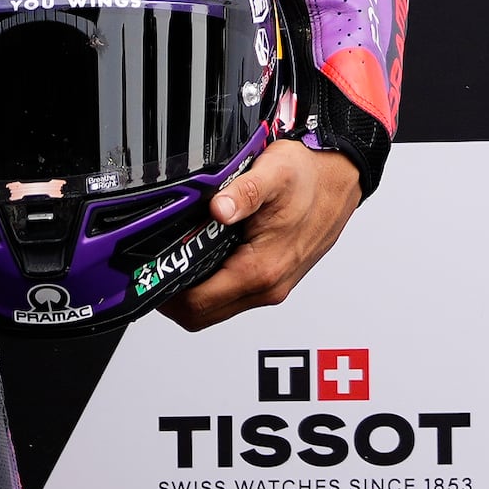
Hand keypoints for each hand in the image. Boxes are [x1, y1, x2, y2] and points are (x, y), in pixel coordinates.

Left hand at [164, 138, 362, 327]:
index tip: (146, 274)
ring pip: (217, 308)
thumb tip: (219, 209)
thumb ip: (243, 192)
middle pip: (202, 315)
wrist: (341, 178)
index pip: (197, 304)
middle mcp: (269, 286)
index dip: (165, 294)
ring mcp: (273, 286)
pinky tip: (203, 255)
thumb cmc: (311, 177)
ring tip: (175, 258)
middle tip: (153, 268)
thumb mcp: (274, 172)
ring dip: (192, 291)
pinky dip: (212, 284)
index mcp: (262, 269)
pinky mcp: (274, 279)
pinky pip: (233, 295)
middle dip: (173, 298)